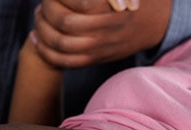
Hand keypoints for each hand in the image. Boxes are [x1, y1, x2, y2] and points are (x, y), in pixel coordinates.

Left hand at [32, 0, 170, 67]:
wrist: (153, 23)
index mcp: (112, 7)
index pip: (80, 3)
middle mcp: (106, 28)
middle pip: (65, 22)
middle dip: (47, 11)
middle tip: (41, 5)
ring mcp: (100, 47)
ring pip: (61, 44)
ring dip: (43, 30)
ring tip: (37, 19)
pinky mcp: (95, 59)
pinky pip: (65, 62)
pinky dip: (45, 52)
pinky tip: (36, 39)